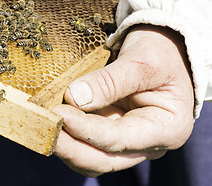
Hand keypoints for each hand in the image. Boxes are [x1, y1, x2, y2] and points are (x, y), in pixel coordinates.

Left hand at [53, 25, 194, 176]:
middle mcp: (147, 144)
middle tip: (44, 128)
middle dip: (71, 148)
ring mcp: (127, 141)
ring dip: (66, 145)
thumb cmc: (161, 54)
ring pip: (90, 158)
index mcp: (166, 129)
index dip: (86, 130)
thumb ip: (111, 81)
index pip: (120, 140)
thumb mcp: (142, 61)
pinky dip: (68, 136)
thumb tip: (74, 97)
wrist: (164, 50)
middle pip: (103, 160)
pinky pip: (85, 143)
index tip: (60, 114)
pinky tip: (52, 120)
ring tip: (44, 124)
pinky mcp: (110, 133)